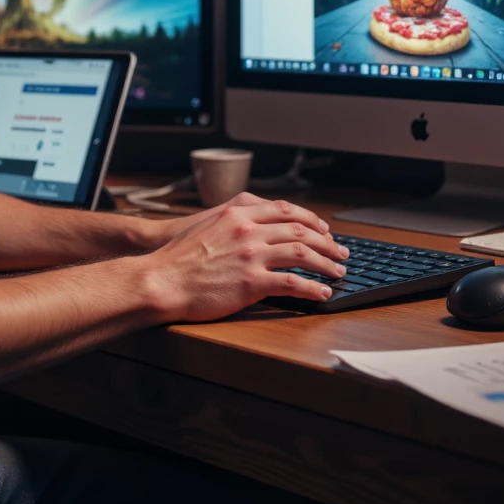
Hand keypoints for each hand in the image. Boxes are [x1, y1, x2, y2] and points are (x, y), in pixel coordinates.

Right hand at [142, 191, 347, 321]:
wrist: (162, 278)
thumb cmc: (179, 256)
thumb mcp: (208, 224)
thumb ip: (234, 219)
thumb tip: (257, 223)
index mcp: (238, 213)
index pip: (285, 210)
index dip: (310, 219)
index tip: (323, 229)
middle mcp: (248, 230)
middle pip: (299, 230)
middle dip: (326, 242)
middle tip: (341, 252)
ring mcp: (251, 255)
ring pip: (302, 253)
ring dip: (326, 263)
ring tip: (338, 273)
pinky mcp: (251, 282)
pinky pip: (292, 283)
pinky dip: (312, 288)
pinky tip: (322, 293)